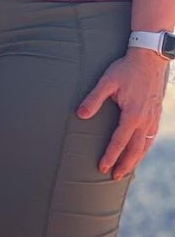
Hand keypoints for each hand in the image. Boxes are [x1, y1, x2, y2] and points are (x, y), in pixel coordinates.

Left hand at [78, 48, 167, 179]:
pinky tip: (139, 153)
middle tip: (114, 177)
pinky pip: (151, 137)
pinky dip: (144, 149)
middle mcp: (145, 120)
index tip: (102, 167)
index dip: (110, 156)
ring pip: (145, 145)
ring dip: (135, 160)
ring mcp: (153, 118)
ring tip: (126, 171)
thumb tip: (80, 115)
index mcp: (133, 114)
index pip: (119, 141)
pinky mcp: (156, 115)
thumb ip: (94, 99)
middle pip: (135, 149)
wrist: (150, 59)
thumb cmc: (126, 69)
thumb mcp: (107, 81)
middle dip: (124, 164)